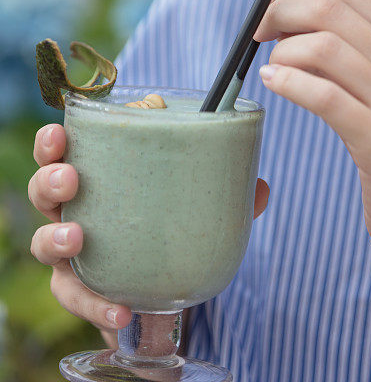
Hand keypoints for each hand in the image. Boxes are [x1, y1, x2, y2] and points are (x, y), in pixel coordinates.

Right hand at [28, 124, 269, 332]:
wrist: (163, 291)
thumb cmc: (168, 229)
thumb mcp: (195, 205)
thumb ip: (225, 195)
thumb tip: (260, 186)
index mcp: (99, 178)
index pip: (65, 151)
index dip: (54, 141)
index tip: (60, 131)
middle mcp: (75, 212)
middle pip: (42, 190)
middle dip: (49, 179)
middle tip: (71, 177)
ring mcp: (72, 255)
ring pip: (42, 243)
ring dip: (54, 236)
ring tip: (76, 236)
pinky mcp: (81, 293)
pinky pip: (77, 299)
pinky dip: (96, 305)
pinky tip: (120, 308)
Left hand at [253, 0, 370, 262]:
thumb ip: (349, 48)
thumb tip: (288, 16)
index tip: (267, 1)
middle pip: (330, 7)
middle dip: (279, 10)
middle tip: (256, 31)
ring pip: (324, 46)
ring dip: (283, 51)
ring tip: (271, 68)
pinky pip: (325, 96)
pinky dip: (289, 83)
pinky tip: (272, 84)